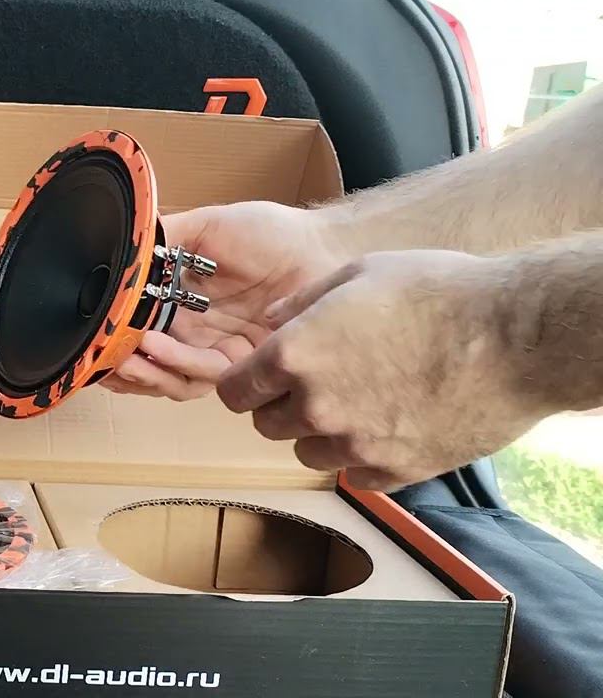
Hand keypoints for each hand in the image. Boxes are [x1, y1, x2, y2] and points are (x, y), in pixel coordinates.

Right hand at [101, 201, 349, 399]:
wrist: (321, 248)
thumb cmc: (271, 234)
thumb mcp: (208, 226)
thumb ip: (165, 237)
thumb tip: (123, 242)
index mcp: (178, 303)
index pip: (135, 330)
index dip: (111, 339)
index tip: (89, 336)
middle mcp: (192, 333)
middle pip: (147, 363)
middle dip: (121, 365)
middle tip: (103, 353)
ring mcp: (216, 351)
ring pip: (170, 378)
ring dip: (143, 369)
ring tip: (125, 353)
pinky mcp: (242, 365)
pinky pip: (202, 376)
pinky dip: (173, 365)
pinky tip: (154, 345)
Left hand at [217, 250, 541, 490]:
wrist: (515, 337)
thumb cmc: (438, 292)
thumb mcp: (359, 273)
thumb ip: (301, 303)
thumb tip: (269, 322)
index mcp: (294, 356)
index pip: (234, 391)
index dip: (244, 382)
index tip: (259, 377)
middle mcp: (315, 407)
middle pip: (266, 425)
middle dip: (279, 404)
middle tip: (314, 383)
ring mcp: (355, 445)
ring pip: (307, 454)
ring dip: (319, 433)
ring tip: (356, 402)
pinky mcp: (396, 472)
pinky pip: (355, 476)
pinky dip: (361, 458)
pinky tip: (386, 427)